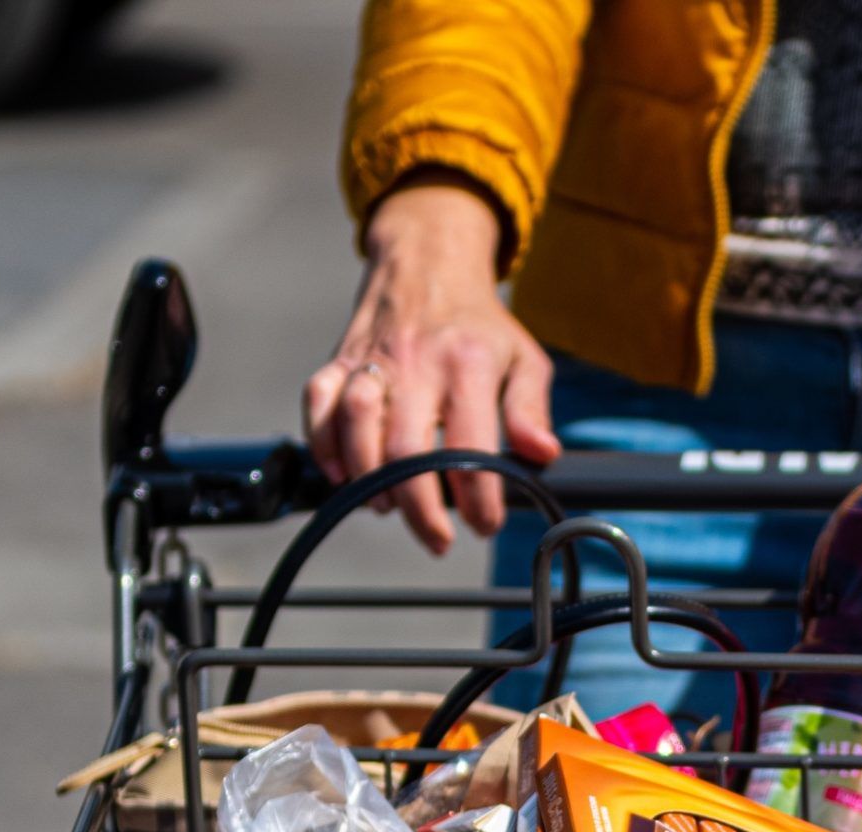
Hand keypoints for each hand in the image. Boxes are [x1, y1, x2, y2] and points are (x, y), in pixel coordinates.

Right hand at [302, 176, 562, 554]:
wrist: (427, 262)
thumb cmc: (478, 325)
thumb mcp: (523, 358)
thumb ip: (530, 410)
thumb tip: (542, 454)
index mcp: (467, 364)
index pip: (470, 448)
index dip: (478, 499)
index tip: (485, 524)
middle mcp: (416, 362)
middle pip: (406, 451)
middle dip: (421, 509)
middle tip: (438, 538)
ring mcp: (372, 360)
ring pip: (356, 427)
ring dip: (368, 481)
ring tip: (389, 509)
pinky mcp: (339, 359)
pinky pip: (318, 404)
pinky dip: (322, 445)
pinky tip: (341, 475)